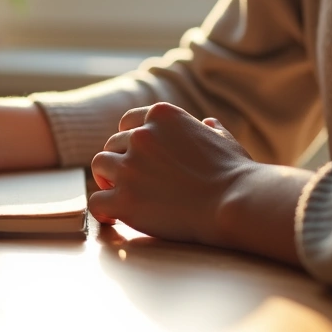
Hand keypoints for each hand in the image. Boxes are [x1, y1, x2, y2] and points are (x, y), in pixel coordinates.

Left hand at [88, 102, 253, 247]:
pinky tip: (113, 216)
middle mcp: (140, 136)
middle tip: (129, 179)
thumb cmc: (236, 174)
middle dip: (119, 161)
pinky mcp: (124, 199)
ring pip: (99, 166)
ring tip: (118, 194)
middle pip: (112, 144)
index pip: (128, 122)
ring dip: (107, 179)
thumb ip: (211, 130)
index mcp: (161, 116)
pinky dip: (102, 209)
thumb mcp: (224, 140)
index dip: (129, 140)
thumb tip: (208, 125)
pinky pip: (96, 201)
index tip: (135, 155)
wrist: (235, 202)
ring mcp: (129, 167)